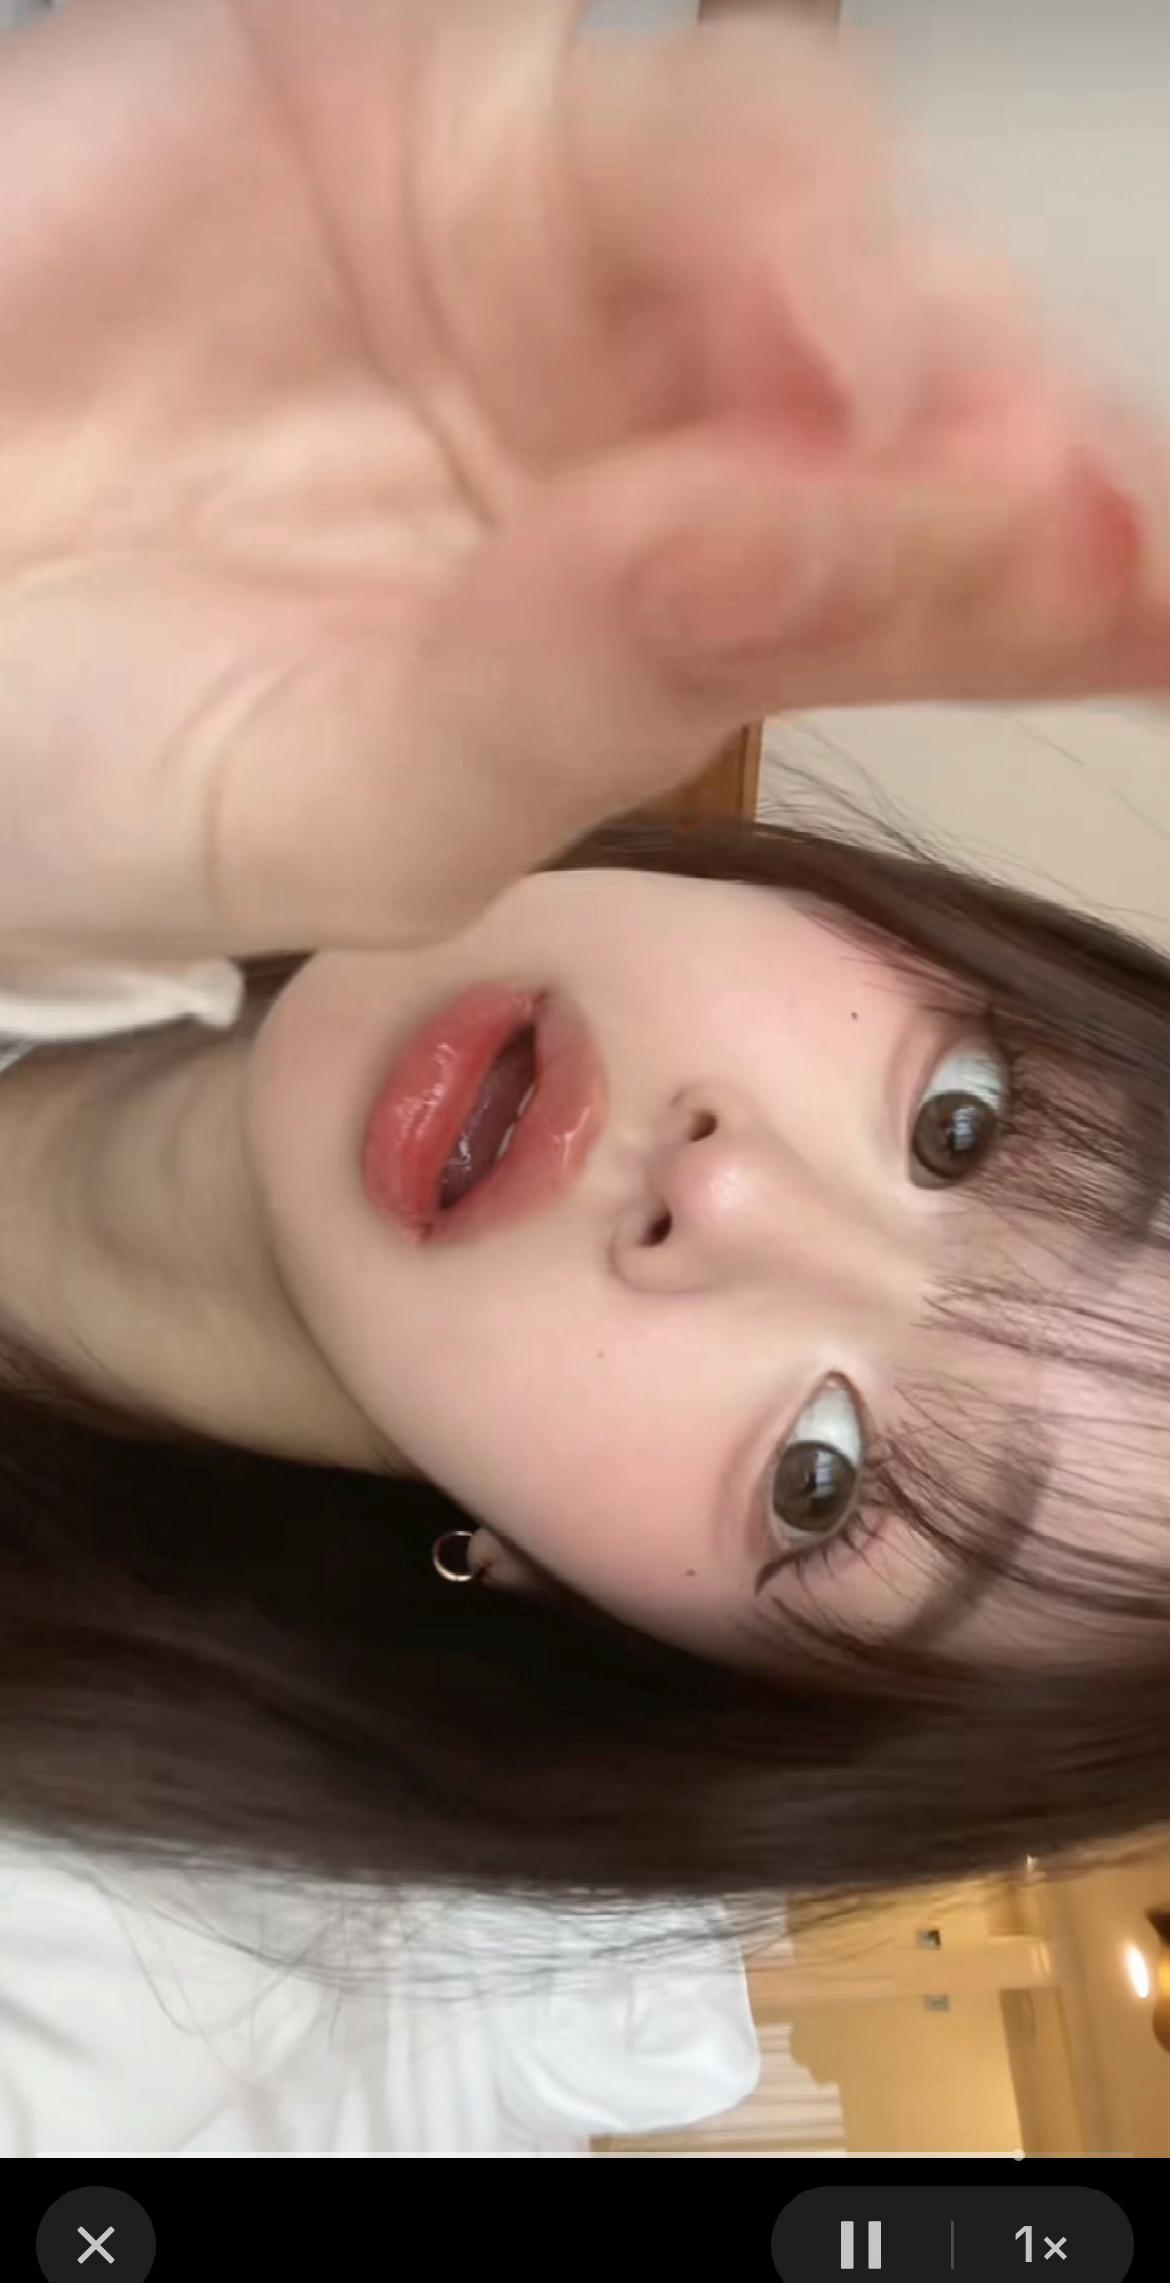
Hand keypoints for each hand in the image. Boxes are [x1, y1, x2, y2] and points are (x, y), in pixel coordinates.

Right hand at [0, 0, 1164, 965]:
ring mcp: (535, 239)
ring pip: (774, 189)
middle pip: (899, 376)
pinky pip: (574, 53)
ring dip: (869, 280)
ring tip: (919, 399)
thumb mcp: (346, 811)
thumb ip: (568, 705)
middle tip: (1082, 517)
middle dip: (1004, 436)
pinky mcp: (401, 80)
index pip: (908, 593)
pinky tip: (792, 224)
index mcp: (659, 621)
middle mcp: (638, 421)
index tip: (1150, 604)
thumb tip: (778, 568)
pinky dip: (728, 134)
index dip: (1042, 589)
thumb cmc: (96, 758)